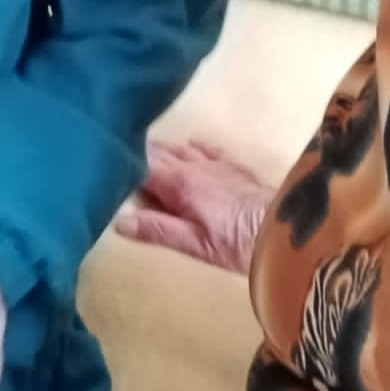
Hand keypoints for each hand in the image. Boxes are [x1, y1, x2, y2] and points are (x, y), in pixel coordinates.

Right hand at [114, 138, 271, 271]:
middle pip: (158, 152)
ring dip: (161, 150)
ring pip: (180, 148)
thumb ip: (157, 229)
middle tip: (115, 156)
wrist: (286, 232)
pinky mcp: (233, 167)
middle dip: (137, 154)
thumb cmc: (238, 244)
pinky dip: (191, 147)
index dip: (122, 164)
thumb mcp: (194, 244)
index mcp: (180, 183)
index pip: (141, 165)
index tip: (103, 162)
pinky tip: (188, 146)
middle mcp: (195, 166)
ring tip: (144, 153)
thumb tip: (119, 221)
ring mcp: (216, 163)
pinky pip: (206, 148)